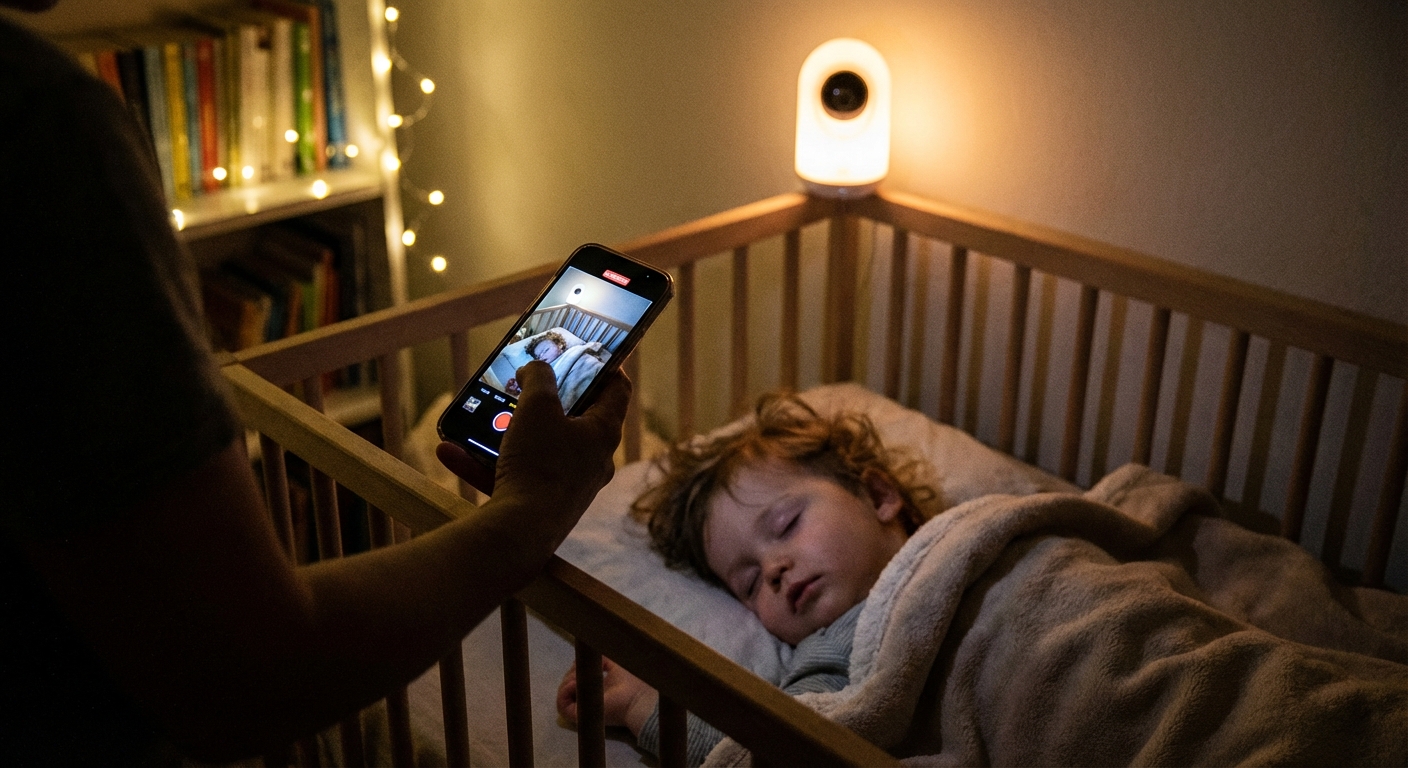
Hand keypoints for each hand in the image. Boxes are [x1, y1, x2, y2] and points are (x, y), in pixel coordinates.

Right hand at [437, 361, 628, 505]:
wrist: (520, 534)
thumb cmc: (540, 464)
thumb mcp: (537, 406)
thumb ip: (538, 378)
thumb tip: (536, 368)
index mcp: (602, 433)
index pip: (617, 389)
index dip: (607, 365)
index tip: (590, 352)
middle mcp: (591, 462)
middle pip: (575, 420)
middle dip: (547, 401)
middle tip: (529, 383)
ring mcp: (567, 487)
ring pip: (537, 449)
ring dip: (506, 432)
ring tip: (482, 416)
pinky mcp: (541, 507)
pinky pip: (512, 477)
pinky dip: (484, 463)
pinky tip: (452, 451)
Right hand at [557, 657, 658, 735]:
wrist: (636, 699)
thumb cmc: (629, 683)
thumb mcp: (613, 664)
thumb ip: (600, 658)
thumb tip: (586, 654)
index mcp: (593, 691)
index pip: (574, 681)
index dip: (573, 671)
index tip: (580, 664)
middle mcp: (585, 701)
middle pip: (566, 687)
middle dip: (569, 675)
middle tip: (579, 670)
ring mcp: (581, 709)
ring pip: (562, 696)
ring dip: (566, 683)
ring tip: (577, 677)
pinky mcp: (578, 717)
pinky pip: (561, 705)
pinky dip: (564, 692)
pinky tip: (575, 683)